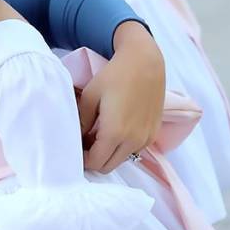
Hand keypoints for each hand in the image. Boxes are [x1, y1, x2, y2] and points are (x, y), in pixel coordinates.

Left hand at [80, 21, 165, 172]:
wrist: (145, 62)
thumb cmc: (114, 76)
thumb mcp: (90, 96)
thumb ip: (82, 122)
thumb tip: (78, 139)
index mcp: (115, 133)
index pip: (95, 162)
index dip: (82, 159)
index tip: (76, 147)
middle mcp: (133, 141)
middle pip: (108, 166)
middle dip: (94, 159)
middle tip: (85, 143)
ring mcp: (146, 138)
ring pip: (122, 159)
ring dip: (109, 154)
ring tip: (99, 134)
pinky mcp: (153, 133)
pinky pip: (134, 150)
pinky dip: (122, 147)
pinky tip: (115, 129)